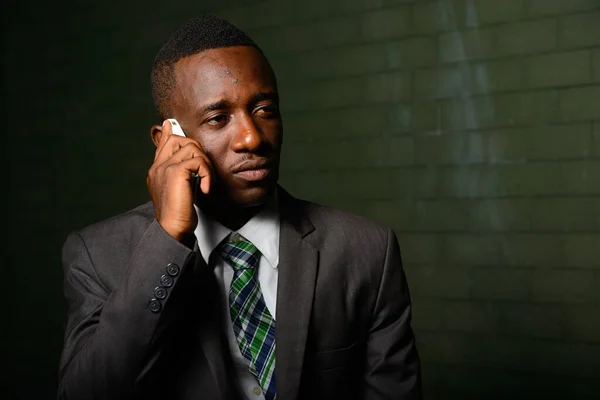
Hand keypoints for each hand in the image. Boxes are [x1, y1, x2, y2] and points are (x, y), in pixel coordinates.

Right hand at [147, 120, 212, 241]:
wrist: (172, 228)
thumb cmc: (178, 213)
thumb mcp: (180, 189)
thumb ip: (182, 172)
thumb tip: (189, 163)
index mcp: (157, 170)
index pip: (164, 143)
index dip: (171, 134)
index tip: (171, 126)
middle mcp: (158, 166)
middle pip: (179, 139)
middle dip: (197, 150)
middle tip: (204, 170)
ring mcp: (165, 167)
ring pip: (192, 148)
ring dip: (205, 164)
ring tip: (206, 181)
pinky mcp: (176, 172)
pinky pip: (198, 161)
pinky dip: (207, 173)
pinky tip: (205, 188)